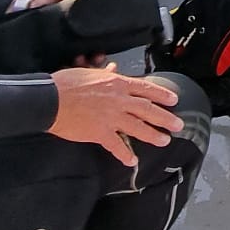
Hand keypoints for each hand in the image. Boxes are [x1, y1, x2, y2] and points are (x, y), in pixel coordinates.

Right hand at [47, 66, 182, 161]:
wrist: (50, 99)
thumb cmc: (67, 83)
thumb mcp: (88, 73)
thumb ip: (104, 73)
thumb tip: (114, 69)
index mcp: (117, 83)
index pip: (145, 88)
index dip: (161, 95)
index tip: (174, 100)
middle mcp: (118, 100)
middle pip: (147, 109)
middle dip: (165, 117)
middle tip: (179, 124)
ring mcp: (110, 117)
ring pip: (138, 127)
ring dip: (153, 134)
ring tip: (165, 140)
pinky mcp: (99, 133)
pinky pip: (116, 145)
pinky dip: (124, 154)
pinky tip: (132, 160)